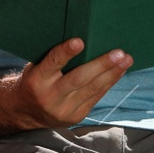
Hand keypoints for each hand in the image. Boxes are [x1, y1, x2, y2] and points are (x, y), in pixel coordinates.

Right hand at [10, 38, 130, 128]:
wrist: (27, 112)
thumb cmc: (35, 80)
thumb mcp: (35, 68)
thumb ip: (53, 57)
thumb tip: (82, 36)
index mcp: (37, 80)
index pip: (52, 63)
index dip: (66, 52)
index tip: (80, 41)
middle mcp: (50, 96)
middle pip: (79, 79)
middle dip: (101, 65)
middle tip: (118, 53)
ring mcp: (64, 109)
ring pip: (92, 89)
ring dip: (112, 73)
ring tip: (126, 60)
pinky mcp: (77, 116)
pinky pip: (96, 97)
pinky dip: (109, 82)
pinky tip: (119, 71)